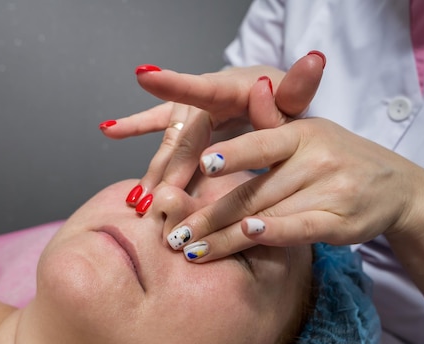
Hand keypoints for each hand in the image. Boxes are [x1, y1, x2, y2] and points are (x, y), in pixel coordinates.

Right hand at [99, 52, 324, 209]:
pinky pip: (155, 124)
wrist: (271, 93)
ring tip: (139, 201)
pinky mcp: (182, 116)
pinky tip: (109, 131)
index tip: (144, 75)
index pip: (202, 89)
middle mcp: (203, 93)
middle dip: (170, 169)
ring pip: (168, 142)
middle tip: (158, 200)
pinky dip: (133, 127)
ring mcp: (190, 106)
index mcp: (230, 87)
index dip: (174, 84)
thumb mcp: (295, 98)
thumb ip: (298, 89)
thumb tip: (314, 61)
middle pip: (182, 135)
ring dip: (154, 170)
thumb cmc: (283, 98)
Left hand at [167, 117, 423, 260]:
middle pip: (253, 190)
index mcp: (302, 134)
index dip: (233, 153)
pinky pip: (301, 228)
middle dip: (209, 215)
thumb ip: (273, 120)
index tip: (202, 163)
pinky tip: (246, 238)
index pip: (261, 143)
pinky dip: (273, 233)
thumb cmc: (336, 157)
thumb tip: (254, 86)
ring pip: (268, 213)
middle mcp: (317, 159)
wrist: (396, 186)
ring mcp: (331, 191)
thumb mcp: (307, 133)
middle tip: (173, 233)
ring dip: (225, 236)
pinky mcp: (341, 221)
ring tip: (191, 250)